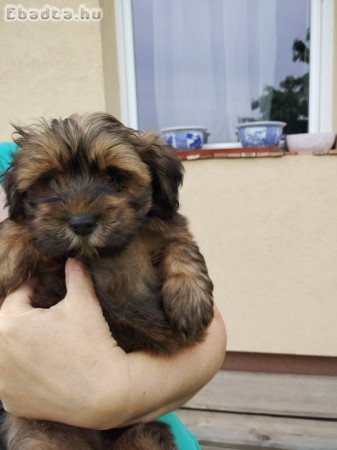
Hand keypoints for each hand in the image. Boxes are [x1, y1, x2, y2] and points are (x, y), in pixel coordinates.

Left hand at [0, 259, 129, 427]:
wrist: (104, 392)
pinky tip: (39, 365)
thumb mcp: (84, 303)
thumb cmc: (92, 344)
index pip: (16, 296)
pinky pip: (8, 379)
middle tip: (44, 310)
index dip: (33, 287)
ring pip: (4, 352)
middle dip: (23, 314)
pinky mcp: (10, 401)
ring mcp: (2, 382)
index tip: (45, 285)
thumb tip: (74, 259)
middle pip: (6, 323)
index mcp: (11, 324)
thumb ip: (76, 275)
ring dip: (17, 342)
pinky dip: (19, 370)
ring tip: (39, 336)